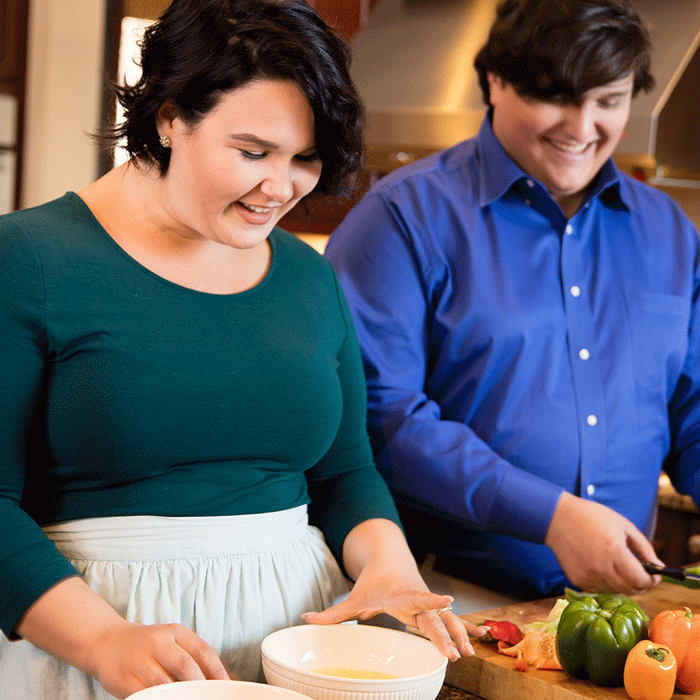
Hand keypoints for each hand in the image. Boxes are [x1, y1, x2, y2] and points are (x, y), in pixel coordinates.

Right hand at [15, 577, 230, 699]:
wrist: (106, 642)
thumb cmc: (146, 645)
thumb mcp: (169, 641)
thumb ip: (191, 656)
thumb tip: (221, 679)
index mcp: (174, 631)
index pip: (202, 650)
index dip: (217, 670)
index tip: (227, 686)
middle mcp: (157, 642)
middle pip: (186, 667)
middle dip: (201, 686)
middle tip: (210, 697)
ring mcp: (140, 661)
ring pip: (166, 684)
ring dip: (182, 696)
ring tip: (192, 699)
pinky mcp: (125, 679)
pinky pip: (147, 695)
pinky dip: (160, 699)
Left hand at [302, 519, 487, 660]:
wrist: (390, 556)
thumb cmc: (373, 581)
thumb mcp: (353, 597)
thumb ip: (332, 613)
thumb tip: (304, 618)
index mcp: (400, 594)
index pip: (416, 598)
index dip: (431, 602)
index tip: (447, 603)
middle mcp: (417, 597)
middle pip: (433, 617)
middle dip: (445, 633)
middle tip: (455, 653)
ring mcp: (427, 602)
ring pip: (447, 619)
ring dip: (459, 633)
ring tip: (469, 652)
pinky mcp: (433, 608)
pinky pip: (452, 619)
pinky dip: (466, 627)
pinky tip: (481, 638)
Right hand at [545, 492, 663, 594]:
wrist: (557, 518)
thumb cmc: (591, 517)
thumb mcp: (623, 525)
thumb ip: (644, 548)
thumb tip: (658, 567)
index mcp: (614, 550)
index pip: (641, 580)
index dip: (652, 581)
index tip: (655, 575)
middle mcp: (601, 567)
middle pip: (631, 590)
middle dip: (641, 584)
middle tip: (641, 573)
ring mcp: (588, 575)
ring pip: (616, 591)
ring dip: (623, 583)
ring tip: (618, 566)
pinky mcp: (578, 580)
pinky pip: (600, 589)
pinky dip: (606, 582)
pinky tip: (602, 566)